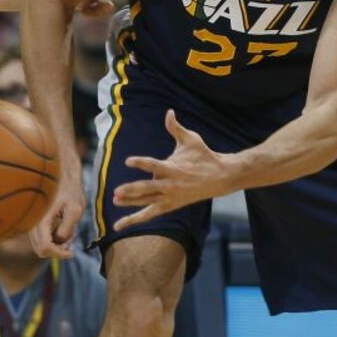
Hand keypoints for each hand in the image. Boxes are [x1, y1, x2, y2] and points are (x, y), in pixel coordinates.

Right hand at [29, 156, 82, 258]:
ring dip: (55, 244)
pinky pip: (40, 236)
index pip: (45, 248)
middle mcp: (32, 221)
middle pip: (40, 250)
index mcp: (41, 219)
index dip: (59, 254)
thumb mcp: (75, 209)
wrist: (59, 172)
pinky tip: (63, 227)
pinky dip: (51, 238)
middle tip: (72, 241)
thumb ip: (67, 229)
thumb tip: (60, 241)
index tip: (72, 252)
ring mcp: (31, 221)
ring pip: (39, 244)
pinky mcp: (33, 219)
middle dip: (57, 250)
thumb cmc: (69, 188)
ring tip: (70, 232)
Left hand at [113, 110, 234, 230]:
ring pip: (147, 202)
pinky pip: (150, 214)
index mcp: (174, 168)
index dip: (141, 163)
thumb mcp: (191, 139)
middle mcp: (171, 185)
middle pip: (148, 189)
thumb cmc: (204, 155)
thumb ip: (175, 128)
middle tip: (116, 191)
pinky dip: (135, 219)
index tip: (128, 161)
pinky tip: (121, 224)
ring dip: (130, 203)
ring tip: (114, 200)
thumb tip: (169, 112)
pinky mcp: (171, 205)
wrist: (221, 177)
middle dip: (132, 190)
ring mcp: (170, 197)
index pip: (154, 165)